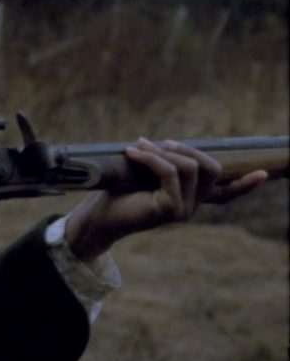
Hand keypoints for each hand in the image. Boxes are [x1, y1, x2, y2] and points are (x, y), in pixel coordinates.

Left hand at [65, 138, 268, 260]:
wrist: (97, 217)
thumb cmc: (117, 193)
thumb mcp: (144, 174)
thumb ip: (163, 163)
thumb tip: (168, 144)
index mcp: (189, 198)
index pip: (224, 193)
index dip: (244, 184)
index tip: (264, 173)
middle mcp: (192, 206)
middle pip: (210, 168)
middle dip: (187, 149)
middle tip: (160, 143)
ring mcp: (184, 210)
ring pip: (190, 167)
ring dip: (163, 151)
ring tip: (138, 148)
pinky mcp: (170, 210)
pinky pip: (170, 173)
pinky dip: (151, 158)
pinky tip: (132, 153)